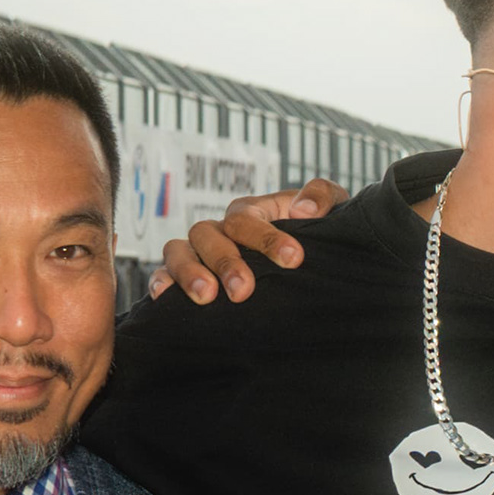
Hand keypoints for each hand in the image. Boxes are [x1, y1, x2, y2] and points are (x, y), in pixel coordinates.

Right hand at [153, 182, 345, 302]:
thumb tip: (302, 209)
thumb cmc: (318, 232)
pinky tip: (165, 296)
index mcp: (251, 212)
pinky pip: (164, 273)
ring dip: (189, 272)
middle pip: (208, 235)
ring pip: (178, 251)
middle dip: (225, 262)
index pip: (247, 219)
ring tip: (207, 297)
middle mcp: (221, 230)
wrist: (314, 262)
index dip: (267, 238)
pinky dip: (161, 281)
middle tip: (244, 291)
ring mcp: (201, 253)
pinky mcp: (189, 278)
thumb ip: (321, 197)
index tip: (293, 259)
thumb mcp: (332, 208)